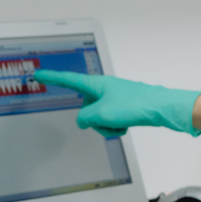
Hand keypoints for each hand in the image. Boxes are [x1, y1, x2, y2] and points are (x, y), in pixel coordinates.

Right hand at [32, 71, 200, 138]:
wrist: (161, 108)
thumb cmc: (135, 105)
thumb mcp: (101, 114)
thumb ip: (85, 118)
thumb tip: (83, 120)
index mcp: (95, 84)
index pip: (68, 80)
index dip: (52, 78)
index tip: (39, 74)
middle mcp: (103, 88)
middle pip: (85, 107)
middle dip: (93, 120)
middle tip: (106, 121)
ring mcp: (113, 98)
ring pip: (98, 117)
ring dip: (105, 126)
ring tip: (119, 125)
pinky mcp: (123, 107)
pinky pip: (110, 121)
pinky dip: (115, 127)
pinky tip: (126, 127)